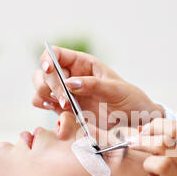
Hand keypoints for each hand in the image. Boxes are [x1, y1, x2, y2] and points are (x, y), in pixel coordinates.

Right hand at [32, 46, 163, 128]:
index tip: (49, 70)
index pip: (56, 54)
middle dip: (49, 85)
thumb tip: (69, 83)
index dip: (47, 59)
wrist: (136, 122)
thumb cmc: (130, 100)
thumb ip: (94, 85)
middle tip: (66, 101)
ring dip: (44, 97)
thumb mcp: (116, 89)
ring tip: (66, 107)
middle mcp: (71, 76)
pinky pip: (45, 105)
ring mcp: (66, 94)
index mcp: (83, 64)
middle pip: (43, 73)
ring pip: (40, 89)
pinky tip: (61, 114)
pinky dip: (46, 109)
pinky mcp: (64, 110)